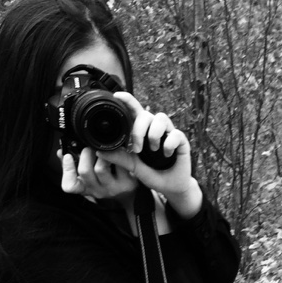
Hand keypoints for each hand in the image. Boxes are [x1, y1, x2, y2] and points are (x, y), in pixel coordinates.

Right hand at [59, 147, 137, 205]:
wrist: (130, 191)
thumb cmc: (108, 179)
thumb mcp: (90, 175)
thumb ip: (75, 163)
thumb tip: (61, 152)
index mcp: (85, 188)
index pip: (70, 186)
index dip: (67, 170)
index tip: (67, 156)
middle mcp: (97, 190)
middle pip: (85, 172)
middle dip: (86, 154)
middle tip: (90, 147)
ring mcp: (112, 188)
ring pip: (101, 168)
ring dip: (102, 154)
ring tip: (104, 149)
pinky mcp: (126, 183)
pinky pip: (119, 164)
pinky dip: (118, 153)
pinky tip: (118, 150)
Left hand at [96, 92, 202, 218]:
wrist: (169, 186)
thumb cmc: (151, 173)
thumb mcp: (132, 166)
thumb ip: (119, 158)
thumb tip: (100, 151)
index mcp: (142, 131)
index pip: (135, 111)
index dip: (127, 101)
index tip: (117, 96)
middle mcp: (155, 129)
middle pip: (146, 114)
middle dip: (138, 130)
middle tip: (137, 149)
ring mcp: (169, 133)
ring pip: (161, 118)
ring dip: (153, 134)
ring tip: (153, 149)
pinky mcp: (181, 141)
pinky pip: (175, 134)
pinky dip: (168, 144)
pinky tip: (167, 154)